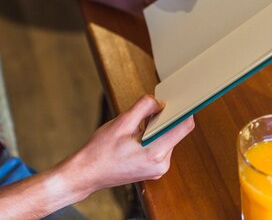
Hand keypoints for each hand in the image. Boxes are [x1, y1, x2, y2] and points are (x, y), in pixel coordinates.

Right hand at [71, 95, 193, 194]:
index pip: (183, 127)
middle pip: (174, 131)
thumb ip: (143, 107)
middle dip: (163, 117)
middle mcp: (161, 164)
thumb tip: (159, 101)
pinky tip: (136, 134)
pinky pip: (159, 146)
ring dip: (155, 127)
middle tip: (148, 108)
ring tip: (136, 126)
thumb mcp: (122, 122)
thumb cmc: (101, 150)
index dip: (183, 109)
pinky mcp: (152, 170)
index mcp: (155, 153)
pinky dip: (152, 136)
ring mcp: (158, 170)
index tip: (179, 97)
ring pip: (166, 138)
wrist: (88, 172)